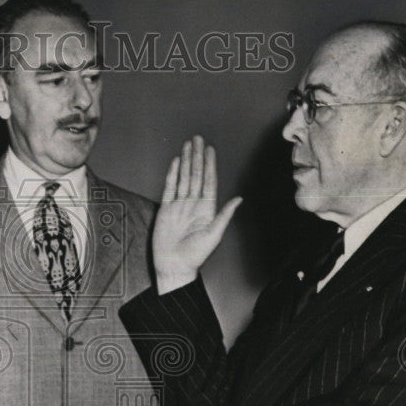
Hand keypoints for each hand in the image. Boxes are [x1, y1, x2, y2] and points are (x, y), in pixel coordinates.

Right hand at [153, 135, 241, 293]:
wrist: (174, 265)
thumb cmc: (195, 255)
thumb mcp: (214, 235)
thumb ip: (224, 215)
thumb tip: (239, 199)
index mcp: (206, 208)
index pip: (208, 181)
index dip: (209, 165)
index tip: (210, 150)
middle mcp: (193, 204)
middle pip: (195, 175)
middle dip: (197, 157)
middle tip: (198, 139)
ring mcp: (179, 205)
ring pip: (183, 178)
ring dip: (185, 161)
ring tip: (188, 146)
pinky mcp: (166, 209)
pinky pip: (169, 187)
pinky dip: (172, 174)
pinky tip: (175, 163)